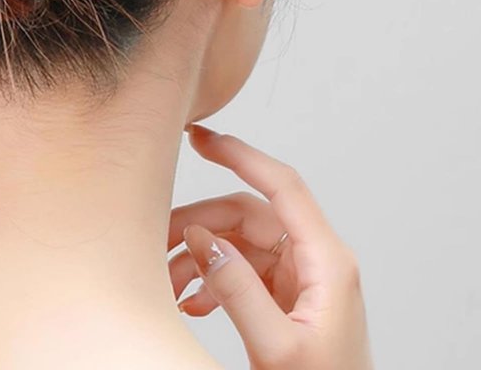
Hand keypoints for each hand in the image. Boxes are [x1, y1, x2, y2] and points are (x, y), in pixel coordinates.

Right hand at [167, 124, 373, 369]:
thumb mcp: (279, 347)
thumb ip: (239, 291)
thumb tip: (203, 240)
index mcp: (327, 260)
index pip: (282, 185)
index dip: (240, 155)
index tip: (200, 137)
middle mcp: (313, 259)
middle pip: (246, 215)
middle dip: (198, 224)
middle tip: (157, 237)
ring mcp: (297, 276)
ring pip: (235, 242)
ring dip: (197, 258)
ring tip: (167, 283)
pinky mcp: (282, 295)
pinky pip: (238, 270)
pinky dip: (209, 280)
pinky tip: (189, 303)